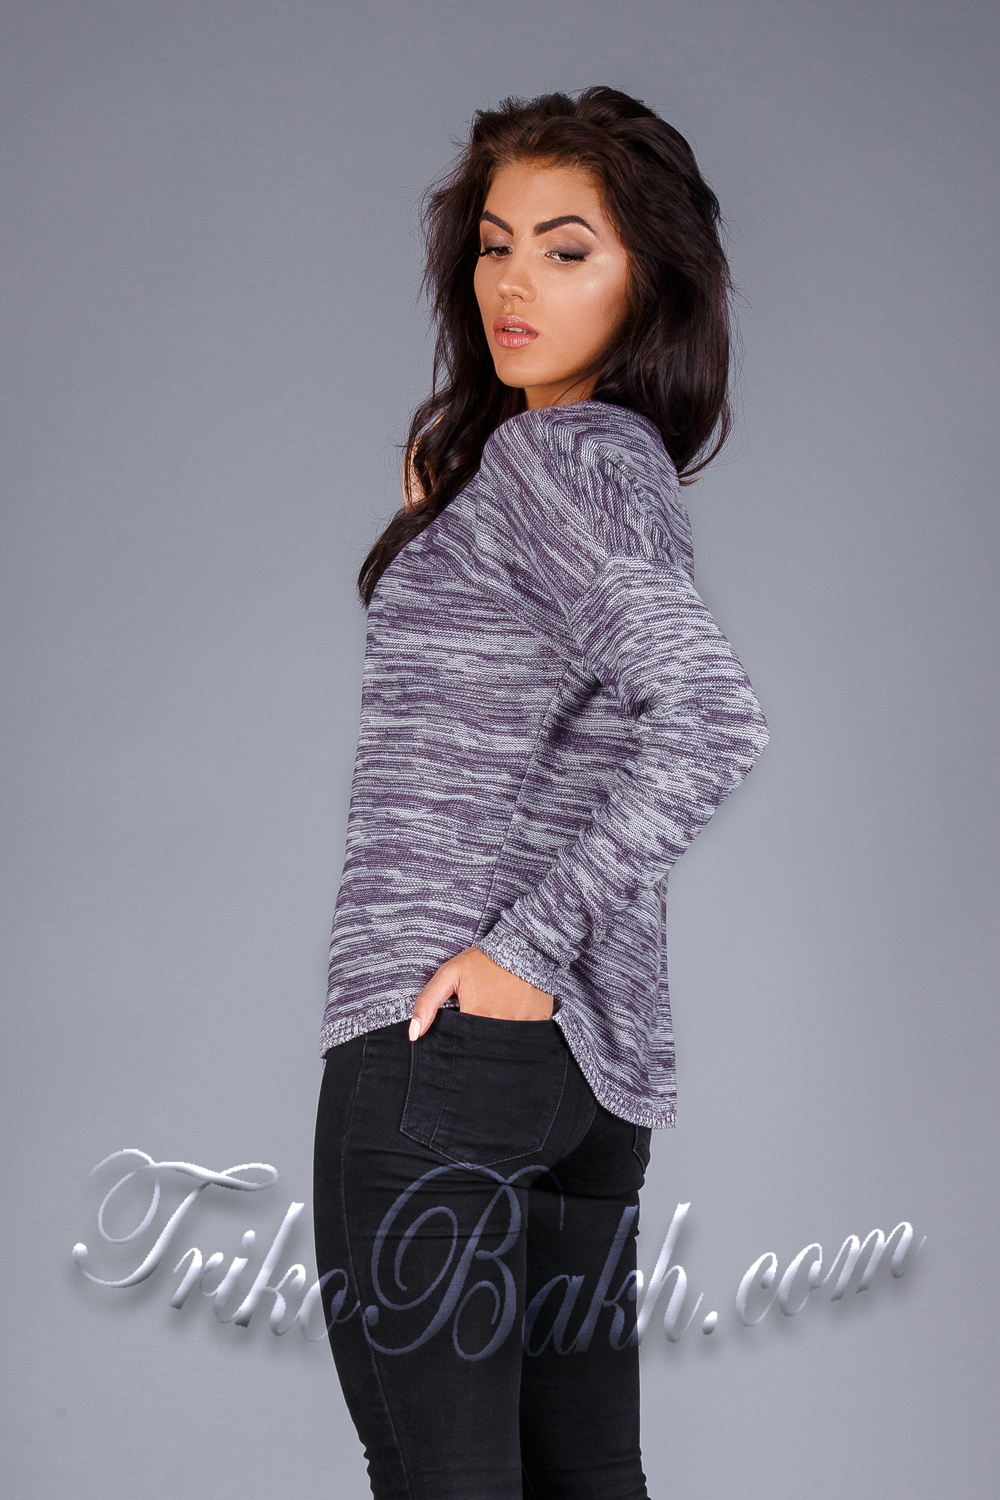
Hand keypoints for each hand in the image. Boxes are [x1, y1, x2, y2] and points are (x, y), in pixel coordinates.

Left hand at [409, 946, 553, 1039]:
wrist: (524, 946)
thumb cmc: (484, 961)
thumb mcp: (450, 974)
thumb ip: (428, 1002)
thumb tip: (414, 1034)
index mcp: (478, 1015)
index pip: (462, 1045)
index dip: (459, 1040)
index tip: (462, 1030)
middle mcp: (501, 1025)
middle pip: (484, 1048)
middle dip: (478, 1040)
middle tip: (480, 1021)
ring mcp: (523, 1025)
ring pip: (505, 1045)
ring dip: (498, 1038)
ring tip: (497, 1015)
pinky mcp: (540, 1021)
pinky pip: (527, 1038)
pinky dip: (519, 1032)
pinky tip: (514, 1016)